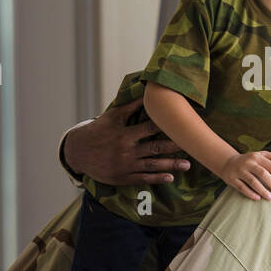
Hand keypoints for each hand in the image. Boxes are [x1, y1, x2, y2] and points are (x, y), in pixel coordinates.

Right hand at [63, 96, 189, 185]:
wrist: (78, 152)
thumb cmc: (98, 130)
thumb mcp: (112, 116)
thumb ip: (131, 106)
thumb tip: (147, 91)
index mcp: (125, 134)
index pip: (150, 128)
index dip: (167, 126)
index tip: (182, 124)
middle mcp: (126, 150)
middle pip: (155, 148)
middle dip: (174, 147)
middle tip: (192, 146)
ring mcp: (125, 165)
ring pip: (152, 165)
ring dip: (171, 165)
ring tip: (187, 165)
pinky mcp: (123, 177)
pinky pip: (143, 178)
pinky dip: (157, 179)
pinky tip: (170, 178)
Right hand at [220, 151, 270, 199]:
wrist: (228, 163)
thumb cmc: (249, 161)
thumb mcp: (260, 155)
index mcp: (256, 157)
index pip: (270, 165)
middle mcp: (247, 163)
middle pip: (262, 173)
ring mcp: (239, 171)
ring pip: (252, 181)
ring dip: (262, 190)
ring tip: (269, 197)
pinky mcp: (232, 178)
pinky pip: (242, 187)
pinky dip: (250, 193)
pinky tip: (257, 198)